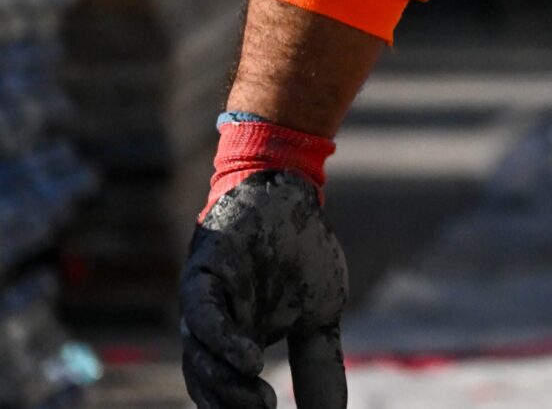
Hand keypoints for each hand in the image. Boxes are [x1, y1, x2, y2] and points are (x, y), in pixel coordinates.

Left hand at [180, 172, 347, 408]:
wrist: (290, 195)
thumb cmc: (301, 255)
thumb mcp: (319, 318)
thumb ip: (318, 365)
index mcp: (235, 348)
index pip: (231, 397)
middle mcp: (212, 334)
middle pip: (210, 386)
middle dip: (234, 407)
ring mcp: (205, 306)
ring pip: (200, 359)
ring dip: (227, 386)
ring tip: (261, 404)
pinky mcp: (202, 276)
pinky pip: (203, 317)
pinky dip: (222, 343)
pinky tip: (251, 361)